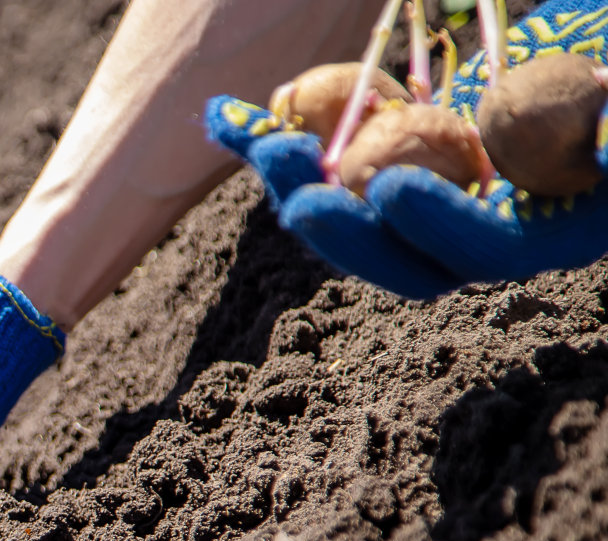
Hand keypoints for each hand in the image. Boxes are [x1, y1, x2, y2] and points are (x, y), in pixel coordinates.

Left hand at [204, 0, 607, 298]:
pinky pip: (321, 153)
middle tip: (301, 195)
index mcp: (546, 225)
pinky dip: (270, 134)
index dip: (436, 228)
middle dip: (344, 230)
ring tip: (261, 139)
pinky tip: (222, 115)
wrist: (585, 36)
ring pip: (348, 210)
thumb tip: (599, 158)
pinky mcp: (383, 156)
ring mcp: (425, 193)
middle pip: (398, 252)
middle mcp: (477, 225)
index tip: (389, 188)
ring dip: (296, 180)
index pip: (484, 249)